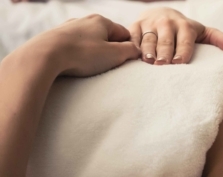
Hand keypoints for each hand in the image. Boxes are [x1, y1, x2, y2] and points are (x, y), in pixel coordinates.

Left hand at [20, 14, 140, 76]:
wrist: (44, 55)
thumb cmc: (82, 54)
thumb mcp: (114, 55)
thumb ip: (130, 51)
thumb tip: (136, 50)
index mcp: (101, 21)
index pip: (124, 33)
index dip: (128, 48)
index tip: (126, 60)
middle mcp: (84, 20)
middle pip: (105, 37)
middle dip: (109, 51)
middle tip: (108, 66)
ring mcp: (68, 28)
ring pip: (88, 41)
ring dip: (92, 53)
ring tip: (89, 67)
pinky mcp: (55, 38)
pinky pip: (73, 46)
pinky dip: (77, 55)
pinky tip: (74, 64)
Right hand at [130, 7, 222, 64]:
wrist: (161, 14)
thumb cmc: (186, 30)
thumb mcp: (204, 32)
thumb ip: (220, 40)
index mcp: (184, 25)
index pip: (185, 38)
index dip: (183, 49)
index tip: (181, 62)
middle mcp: (166, 23)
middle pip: (165, 39)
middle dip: (165, 51)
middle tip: (164, 64)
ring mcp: (149, 24)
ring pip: (148, 38)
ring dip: (148, 50)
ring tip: (149, 62)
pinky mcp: (134, 27)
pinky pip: (132, 37)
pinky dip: (132, 46)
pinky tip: (133, 56)